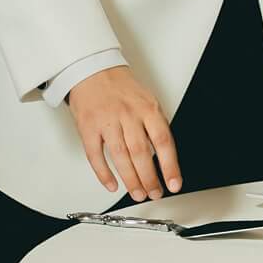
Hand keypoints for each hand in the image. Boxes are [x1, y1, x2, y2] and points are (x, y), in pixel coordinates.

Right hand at [65, 66, 179, 201]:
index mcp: (147, 108)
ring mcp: (107, 121)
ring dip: (131, 179)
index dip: (170, 166)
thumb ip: (154, 125)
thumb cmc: (120, 87)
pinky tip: (112, 184)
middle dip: (149, 178)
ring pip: (121, 157)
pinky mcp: (88, 126)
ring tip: (138, 193)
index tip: (174, 183)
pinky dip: (104, 173)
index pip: (163, 141)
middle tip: (154, 193)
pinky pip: (96, 155)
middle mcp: (128, 114)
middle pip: (141, 153)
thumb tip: (163, 156)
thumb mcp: (146, 100)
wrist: (91, 68)